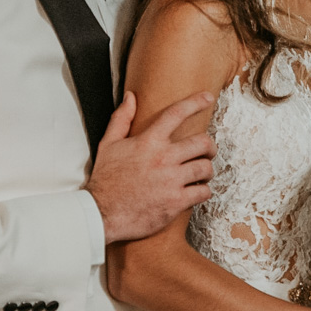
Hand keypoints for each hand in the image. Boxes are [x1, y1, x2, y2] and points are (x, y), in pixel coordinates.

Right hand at [88, 92, 215, 242]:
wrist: (101, 213)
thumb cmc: (105, 180)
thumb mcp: (108, 144)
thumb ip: (121, 119)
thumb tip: (131, 97)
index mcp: (148, 142)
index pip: (176, 114)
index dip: (195, 102)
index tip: (207, 98)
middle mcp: (163, 158)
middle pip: (203, 142)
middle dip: (209, 146)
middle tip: (207, 151)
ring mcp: (171, 180)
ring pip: (206, 168)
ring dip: (206, 170)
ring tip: (201, 174)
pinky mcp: (176, 202)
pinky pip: (203, 192)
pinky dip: (203, 191)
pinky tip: (196, 191)